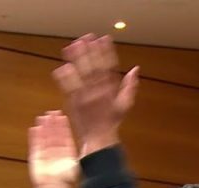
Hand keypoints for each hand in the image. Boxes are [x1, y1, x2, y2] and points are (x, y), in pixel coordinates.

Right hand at [28, 111, 78, 187]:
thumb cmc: (66, 178)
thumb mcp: (75, 163)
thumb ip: (76, 152)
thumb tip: (87, 141)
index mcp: (66, 152)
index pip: (64, 136)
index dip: (63, 126)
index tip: (62, 116)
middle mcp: (56, 151)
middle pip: (54, 135)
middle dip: (52, 124)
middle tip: (51, 112)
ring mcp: (45, 153)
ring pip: (44, 137)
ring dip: (43, 128)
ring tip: (42, 117)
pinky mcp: (36, 157)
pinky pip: (35, 145)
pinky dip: (34, 137)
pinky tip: (34, 128)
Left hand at [52, 34, 139, 156]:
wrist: (99, 140)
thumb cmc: (111, 122)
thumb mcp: (125, 104)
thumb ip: (130, 86)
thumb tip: (136, 69)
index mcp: (111, 90)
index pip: (109, 66)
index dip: (106, 51)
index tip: (104, 37)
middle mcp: (99, 92)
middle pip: (94, 67)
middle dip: (90, 51)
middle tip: (86, 37)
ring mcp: (86, 97)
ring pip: (81, 75)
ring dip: (77, 60)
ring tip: (72, 46)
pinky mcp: (75, 104)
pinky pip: (70, 89)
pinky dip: (66, 79)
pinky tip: (62, 67)